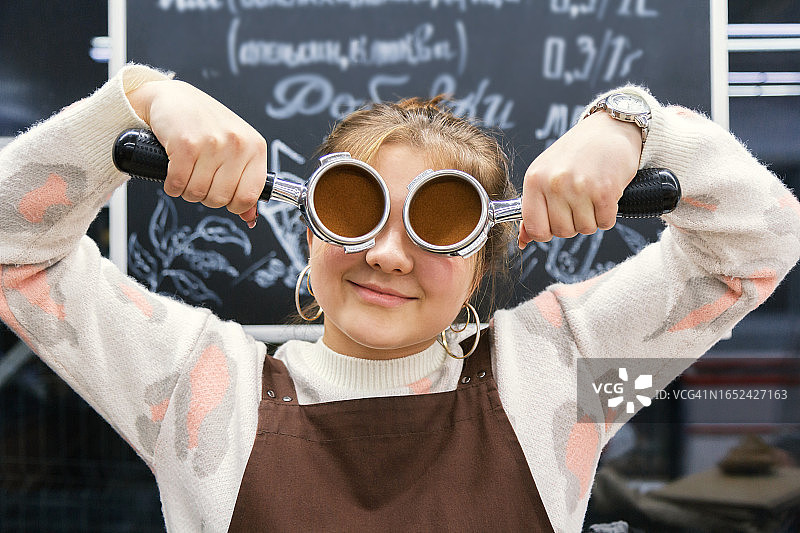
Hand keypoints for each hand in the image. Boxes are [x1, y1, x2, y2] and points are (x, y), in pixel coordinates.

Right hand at [126, 80, 265, 226]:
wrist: (173, 98)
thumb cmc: (205, 124)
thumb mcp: (235, 149)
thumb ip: (245, 183)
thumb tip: (250, 217)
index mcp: (255, 147)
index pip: (249, 196)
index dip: (233, 203)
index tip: (224, 194)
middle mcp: (237, 144)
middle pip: (220, 199)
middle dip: (205, 195)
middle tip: (200, 176)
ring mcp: (212, 143)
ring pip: (197, 194)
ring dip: (186, 189)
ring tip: (188, 170)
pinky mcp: (185, 144)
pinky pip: (177, 184)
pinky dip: (171, 184)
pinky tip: (174, 168)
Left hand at [518, 111, 642, 246]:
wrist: (609, 128)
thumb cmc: (575, 153)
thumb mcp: (545, 173)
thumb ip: (533, 207)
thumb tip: (523, 240)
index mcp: (534, 179)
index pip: (535, 228)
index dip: (546, 232)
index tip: (553, 222)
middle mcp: (554, 183)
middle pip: (562, 232)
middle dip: (572, 223)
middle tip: (578, 201)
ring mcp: (580, 187)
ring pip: (585, 229)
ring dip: (591, 218)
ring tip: (591, 195)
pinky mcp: (605, 190)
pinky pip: (605, 223)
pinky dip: (607, 215)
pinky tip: (604, 195)